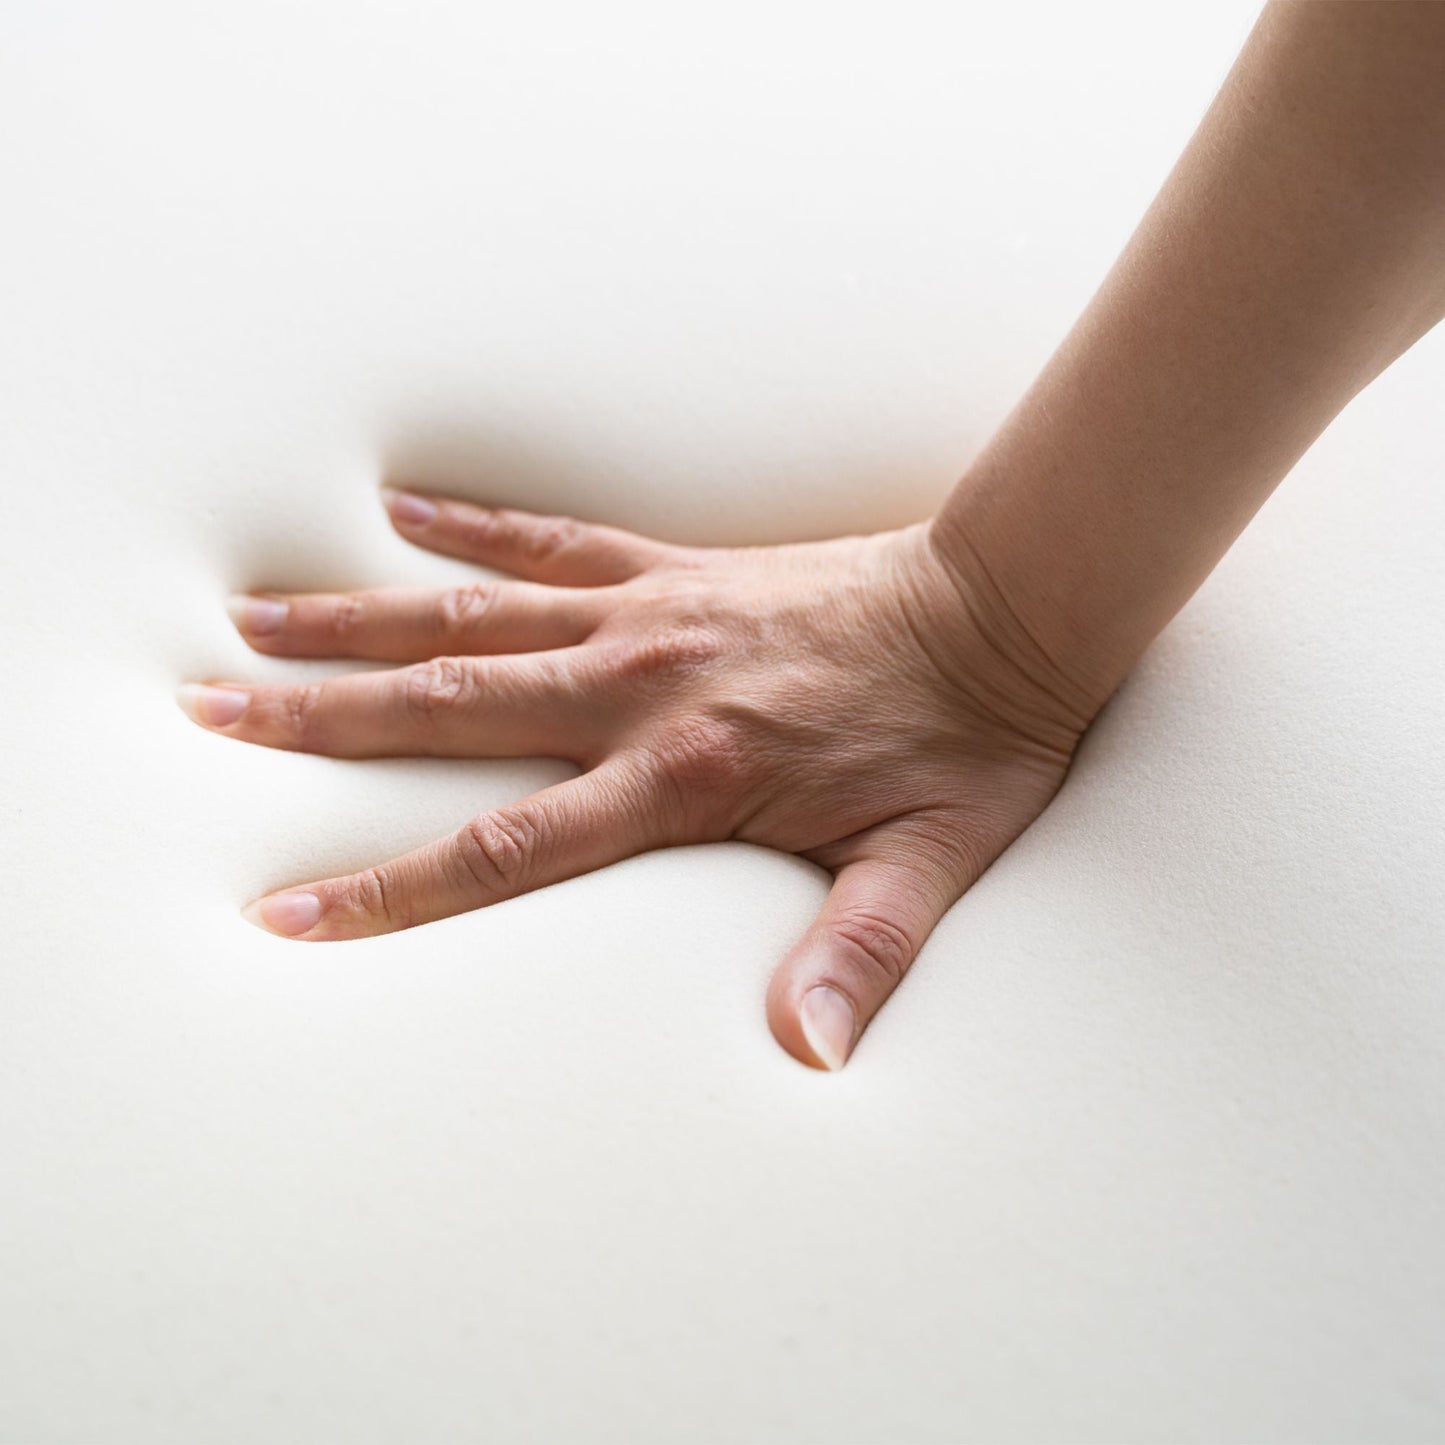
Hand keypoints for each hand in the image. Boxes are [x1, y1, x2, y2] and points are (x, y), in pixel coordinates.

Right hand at [181, 487, 1095, 1069]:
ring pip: (474, 612)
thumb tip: (811, 1055)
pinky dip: (473, 524)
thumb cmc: (965, 739)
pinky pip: (553, 538)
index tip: (291, 906)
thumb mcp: (927, 862)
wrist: (1004, 607)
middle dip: (320, 720)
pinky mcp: (675, 568)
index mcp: (691, 773)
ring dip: (358, 620)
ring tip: (256, 616)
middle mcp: (645, 686)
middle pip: (448, 706)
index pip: (510, 844)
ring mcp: (651, 614)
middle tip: (209, 710)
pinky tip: (400, 506)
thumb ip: (859, 956)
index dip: (393, 886)